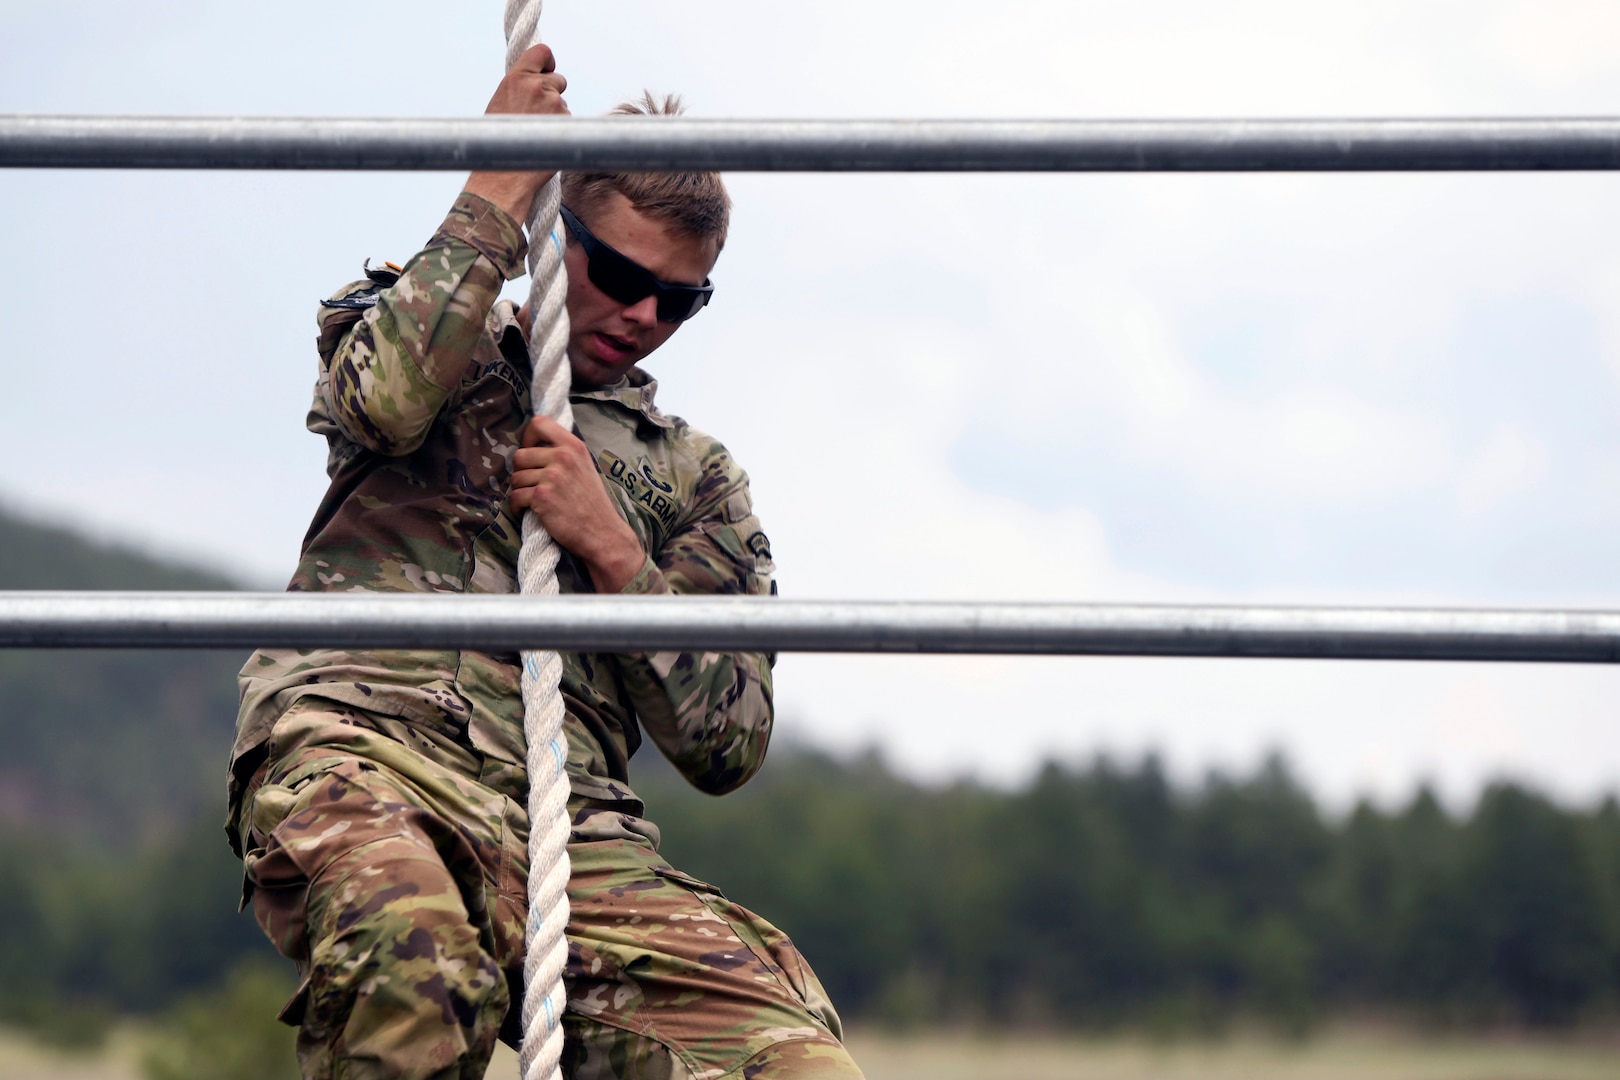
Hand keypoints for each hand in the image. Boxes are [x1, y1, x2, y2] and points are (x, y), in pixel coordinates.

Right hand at [464, 43, 570, 223]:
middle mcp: (536, 86)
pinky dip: (561, 129)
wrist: (504, 173)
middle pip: (558, 79)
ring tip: (536, 134)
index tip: (548, 70)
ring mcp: (554, 103)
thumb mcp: (502, 104)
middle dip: (553, 93)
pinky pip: (568, 120)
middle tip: (538, 114)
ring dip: (556, 114)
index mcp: (516, 79)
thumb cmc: (498, 143)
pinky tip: (545, 141)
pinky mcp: (566, 121)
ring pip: (563, 102)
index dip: (548, 61)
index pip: (543, 52)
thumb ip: (521, 89)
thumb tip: (539, 83)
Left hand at [509, 416, 646, 592]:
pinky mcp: (541, 497)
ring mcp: (551, 477)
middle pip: (520, 455)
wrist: (602, 532)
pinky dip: (518, 507)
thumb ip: (564, 452)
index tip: (531, 451)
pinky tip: (529, 512)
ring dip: (520, 491)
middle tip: (533, 485)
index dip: (528, 437)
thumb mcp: (585, 467)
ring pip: (515, 478)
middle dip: (522, 472)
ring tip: (534, 501)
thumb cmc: (592, 502)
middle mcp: (562, 457)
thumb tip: (534, 445)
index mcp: (573, 446)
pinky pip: (515, 497)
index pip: (539, 423)